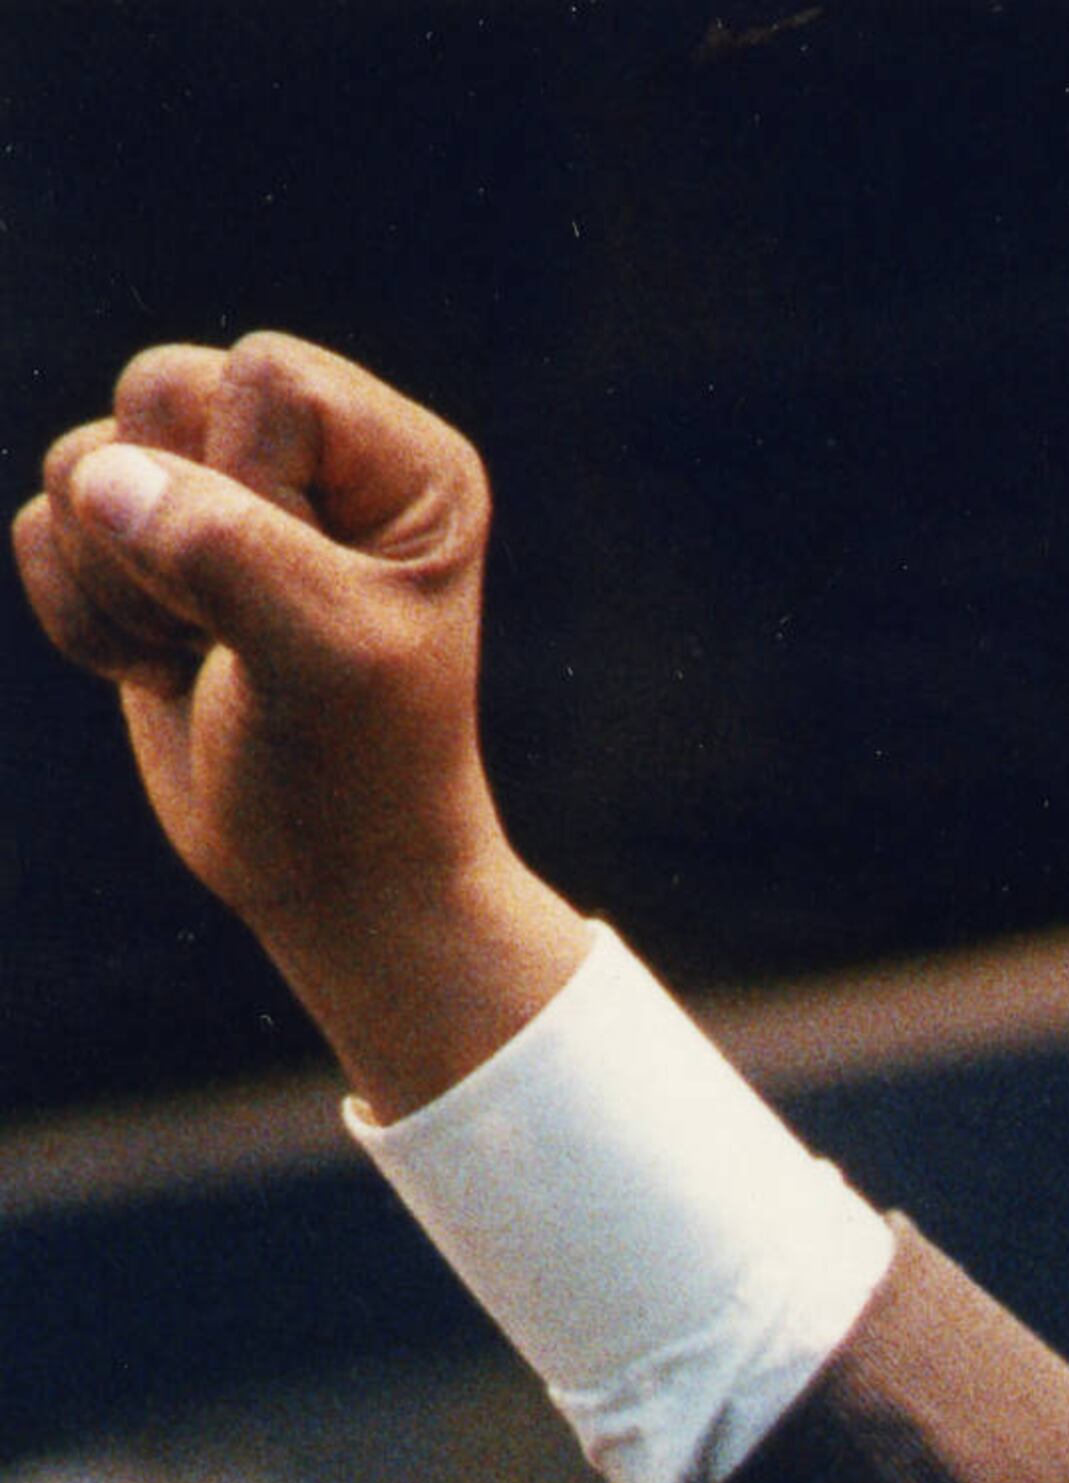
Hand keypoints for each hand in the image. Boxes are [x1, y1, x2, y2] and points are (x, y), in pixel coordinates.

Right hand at [14, 335, 588, 1111]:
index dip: (250, 484)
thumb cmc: (358, 779)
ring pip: (85, 458)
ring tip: (205, 658)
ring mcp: (215, 498)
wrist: (333, 890)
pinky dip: (82, 617)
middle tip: (238, 635)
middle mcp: (310, 456)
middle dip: (171, 531)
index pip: (265, 376)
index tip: (304, 596)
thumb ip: (224, 552)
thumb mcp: (321, 662)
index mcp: (398, 459)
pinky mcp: (139, 554)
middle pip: (156, 388)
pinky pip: (41, 528)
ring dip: (122, 584)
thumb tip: (100, 476)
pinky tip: (161, 672)